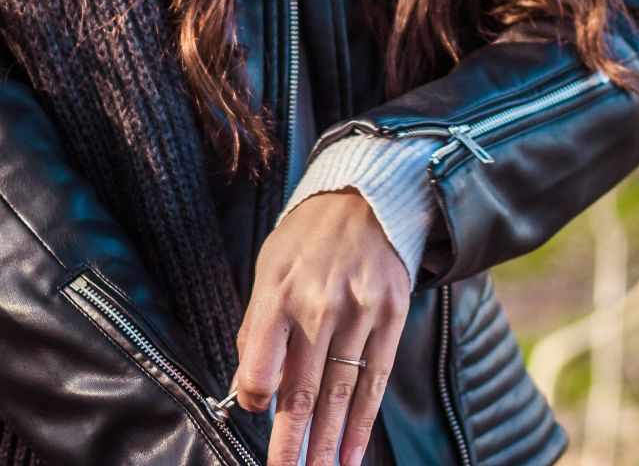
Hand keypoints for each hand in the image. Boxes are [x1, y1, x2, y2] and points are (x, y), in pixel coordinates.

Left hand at [230, 190, 410, 465]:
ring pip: (340, 393)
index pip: (261, 363)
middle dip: (291, 442)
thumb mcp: (268, 270)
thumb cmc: (306, 240)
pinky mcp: (391, 317)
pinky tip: (351, 453)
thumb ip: (257, 330)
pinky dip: (361, 423)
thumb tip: (246, 390)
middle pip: (302, 389)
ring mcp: (360, 312)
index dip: (255, 398)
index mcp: (279, 292)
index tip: (254, 414)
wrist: (366, 199)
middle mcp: (319, 304)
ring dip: (328, 443)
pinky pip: (374, 380)